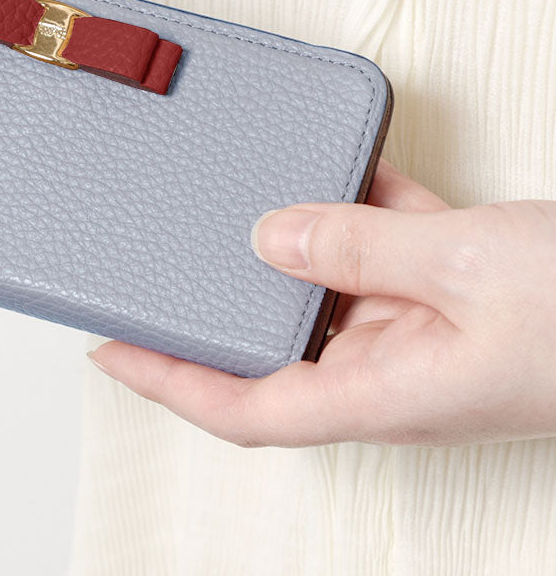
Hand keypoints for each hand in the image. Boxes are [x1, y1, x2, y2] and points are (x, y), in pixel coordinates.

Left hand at [87, 159, 555, 446]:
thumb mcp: (466, 266)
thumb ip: (358, 246)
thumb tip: (269, 234)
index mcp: (382, 393)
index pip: (243, 407)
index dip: (168, 382)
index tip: (109, 346)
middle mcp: (386, 369)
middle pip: (271, 345)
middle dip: (214, 305)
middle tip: (154, 259)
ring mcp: (415, 328)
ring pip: (323, 289)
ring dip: (283, 247)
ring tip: (229, 202)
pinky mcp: (443, 291)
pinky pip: (378, 250)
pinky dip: (355, 212)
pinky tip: (333, 168)